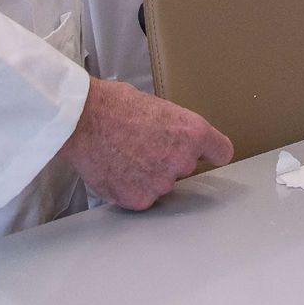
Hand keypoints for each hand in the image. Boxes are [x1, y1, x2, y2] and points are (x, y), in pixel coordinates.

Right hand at [58, 77, 233, 209]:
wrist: (81, 120)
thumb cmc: (114, 105)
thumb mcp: (159, 107)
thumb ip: (175, 129)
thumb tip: (176, 139)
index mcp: (193, 132)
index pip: (221, 152)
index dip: (210, 152)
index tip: (206, 154)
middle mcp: (182, 160)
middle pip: (186, 167)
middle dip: (170, 160)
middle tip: (144, 145)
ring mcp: (161, 183)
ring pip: (163, 183)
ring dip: (149, 175)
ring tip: (125, 155)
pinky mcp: (139, 199)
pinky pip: (142, 197)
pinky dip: (131, 188)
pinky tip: (117, 169)